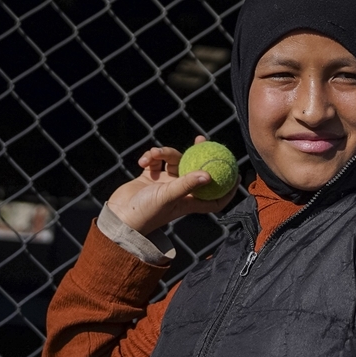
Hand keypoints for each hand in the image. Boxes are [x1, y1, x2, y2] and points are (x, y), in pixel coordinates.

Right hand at [106, 136, 237, 234]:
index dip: (226, 188)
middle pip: (194, 170)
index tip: (236, 174)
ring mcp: (164, 184)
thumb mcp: (168, 197)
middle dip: (198, 154)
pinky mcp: (149, 178)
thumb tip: (208, 175)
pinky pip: (155, 162)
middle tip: (201, 139)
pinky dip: (150, 158)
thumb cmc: (146, 212)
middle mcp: (179, 191)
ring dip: (162, 153)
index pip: (214, 198)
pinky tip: (143, 161)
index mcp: (188, 201)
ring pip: (172, 161)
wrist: (119, 217)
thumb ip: (187, 184)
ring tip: (153, 155)